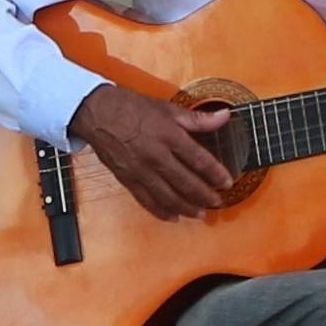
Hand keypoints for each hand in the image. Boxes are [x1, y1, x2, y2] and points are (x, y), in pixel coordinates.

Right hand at [67, 82, 238, 221]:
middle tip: (218, 202)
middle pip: (185, 182)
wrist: (97, 113)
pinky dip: (161, 211)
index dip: (215, 173)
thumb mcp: (167, 108)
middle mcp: (155, 156)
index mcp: (168, 136)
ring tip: (200, 214)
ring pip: (167, 196)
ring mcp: (140, 170)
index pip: (198, 159)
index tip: (227, 182)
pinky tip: (173, 217)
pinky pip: (146, 200)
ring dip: (186, 207)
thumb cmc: (132, 108)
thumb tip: (224, 116)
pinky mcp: (127, 179)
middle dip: (204, 195)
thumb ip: (198, 118)